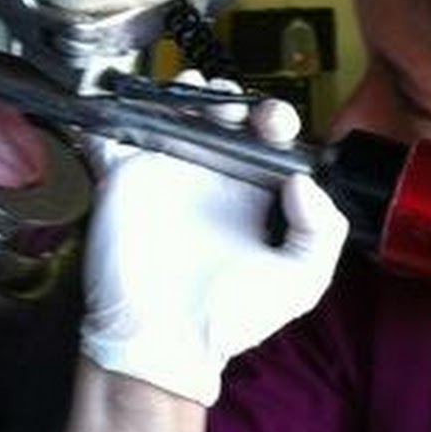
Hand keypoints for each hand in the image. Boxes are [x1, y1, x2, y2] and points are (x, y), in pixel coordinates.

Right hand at [79, 80, 345, 405]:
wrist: (166, 341)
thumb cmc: (230, 317)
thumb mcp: (300, 280)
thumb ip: (322, 230)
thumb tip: (303, 182)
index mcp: (249, 191)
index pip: (265, 137)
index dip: (273, 117)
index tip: (273, 124)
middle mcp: (207, 175)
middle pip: (219, 111)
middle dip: (231, 96)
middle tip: (234, 111)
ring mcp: (162, 171)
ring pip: (169, 106)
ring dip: (184, 90)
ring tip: (196, 100)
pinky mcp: (119, 175)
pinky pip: (108, 130)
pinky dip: (111, 110)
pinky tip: (135, 107)